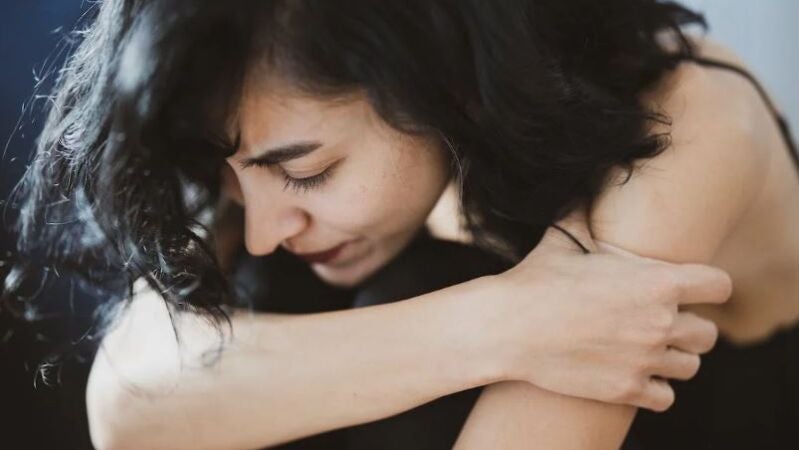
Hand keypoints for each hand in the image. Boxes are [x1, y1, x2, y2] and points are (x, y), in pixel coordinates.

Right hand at [484, 216, 730, 411]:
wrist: (507, 327)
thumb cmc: (534, 279)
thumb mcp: (563, 238)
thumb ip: (584, 212)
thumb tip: (586, 181)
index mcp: (656, 282)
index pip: (719, 286)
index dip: (707, 286)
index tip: (690, 289)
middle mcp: (660, 323)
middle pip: (708, 333)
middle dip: (689, 327)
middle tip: (660, 322)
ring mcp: (645, 360)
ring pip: (689, 366)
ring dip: (672, 357)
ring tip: (647, 349)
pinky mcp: (626, 389)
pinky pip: (666, 397)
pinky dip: (654, 388)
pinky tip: (634, 374)